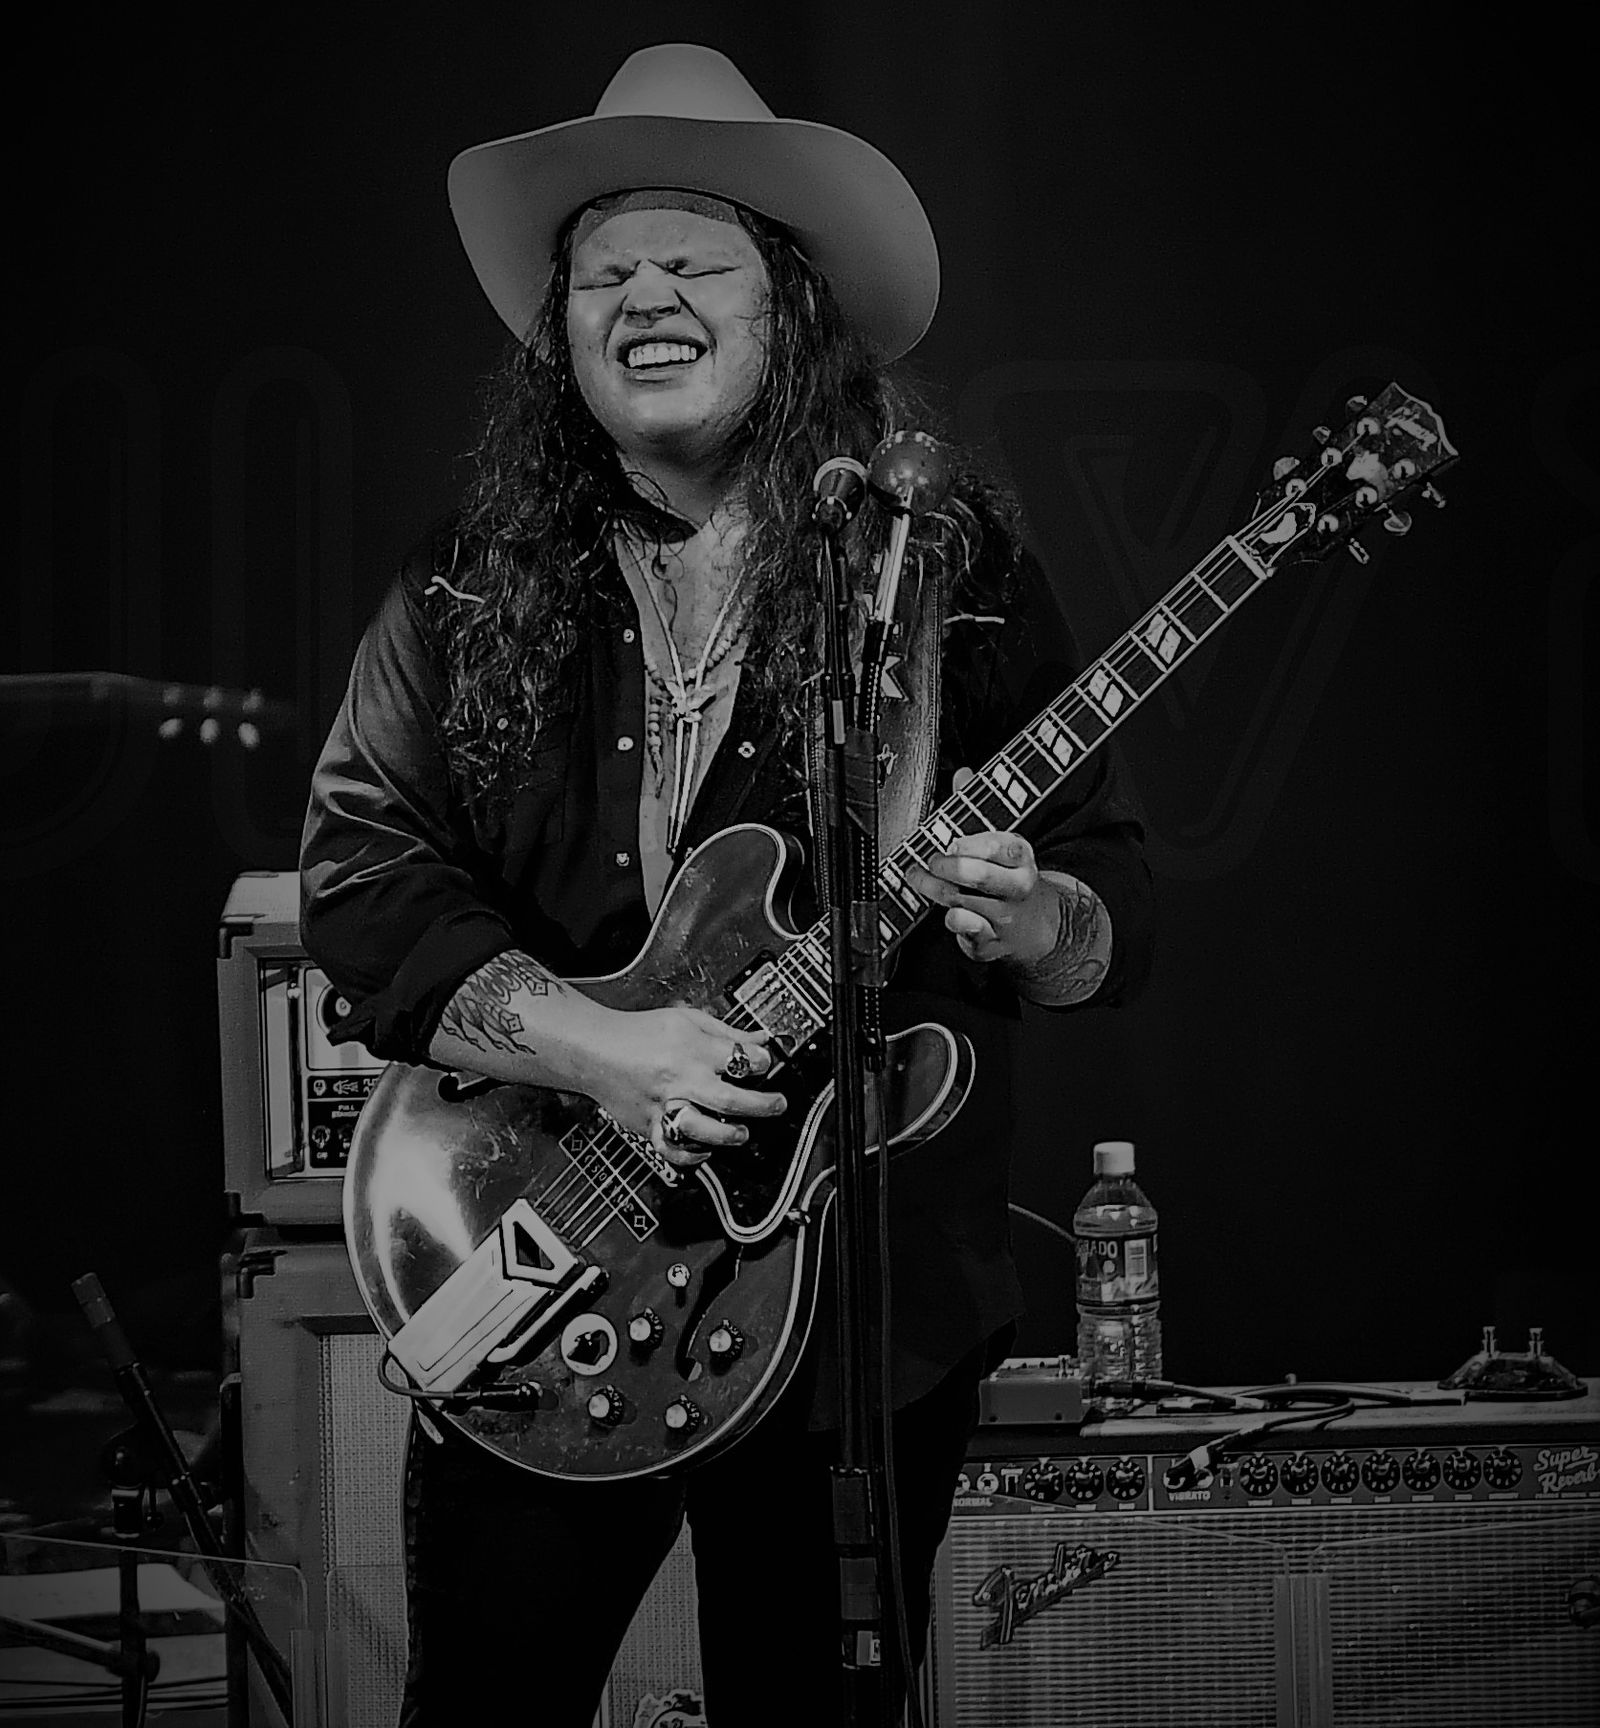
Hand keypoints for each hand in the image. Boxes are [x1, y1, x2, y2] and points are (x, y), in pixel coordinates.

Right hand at [581, 1005, 784, 1168]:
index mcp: (690, 1048)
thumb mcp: (687, 1019)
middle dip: (761, 1105)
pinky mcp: (646, 1125)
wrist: (593, 1049)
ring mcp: (662, 1104)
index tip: (767, 1064)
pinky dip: (691, 1155)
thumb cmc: (638, 1033)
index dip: (762, 1061)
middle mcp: (678, 1078)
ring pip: (701, 1129)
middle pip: (728, 1099)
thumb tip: (761, 1039)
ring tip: (741, 1132)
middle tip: (776, 1105)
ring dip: (728, 1134)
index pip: (738, 1058)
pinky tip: (705, 1148)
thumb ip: (726, 1031)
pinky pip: (671, 1148)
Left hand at [903, 769, 1059, 965]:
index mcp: (1021, 857)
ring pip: (962, 903)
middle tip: (931, 861)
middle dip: (947, 867)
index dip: (969, 844)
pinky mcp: (993, 943)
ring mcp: (1006, 918)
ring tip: (919, 878)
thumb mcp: (1001, 843)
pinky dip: (953, 923)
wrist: (1036, 924)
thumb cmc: (1008, 877)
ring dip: (934, 890)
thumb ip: (977, 811)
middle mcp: (1018, 887)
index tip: (951, 842)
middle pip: (978, 876)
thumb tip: (963, 775)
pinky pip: (966, 933)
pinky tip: (946, 912)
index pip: (999, 847)